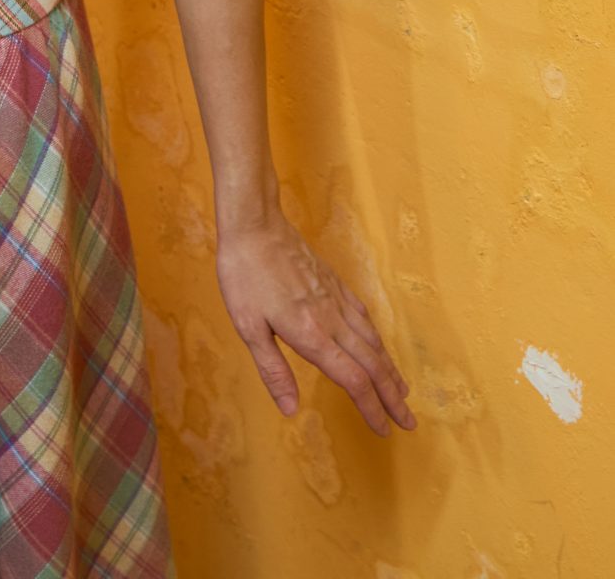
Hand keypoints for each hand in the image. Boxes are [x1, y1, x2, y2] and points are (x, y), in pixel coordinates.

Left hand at [215, 214, 415, 436]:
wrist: (255, 224)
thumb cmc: (244, 275)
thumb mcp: (248, 326)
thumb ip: (273, 370)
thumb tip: (291, 410)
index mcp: (312, 334)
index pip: (352, 380)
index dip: (371, 409)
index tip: (384, 430)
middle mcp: (332, 319)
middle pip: (372, 365)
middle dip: (392, 397)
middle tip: (409, 423)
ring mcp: (336, 299)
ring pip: (373, 341)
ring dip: (391, 370)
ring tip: (402, 392)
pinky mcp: (334, 283)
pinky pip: (364, 316)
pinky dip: (378, 338)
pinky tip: (379, 344)